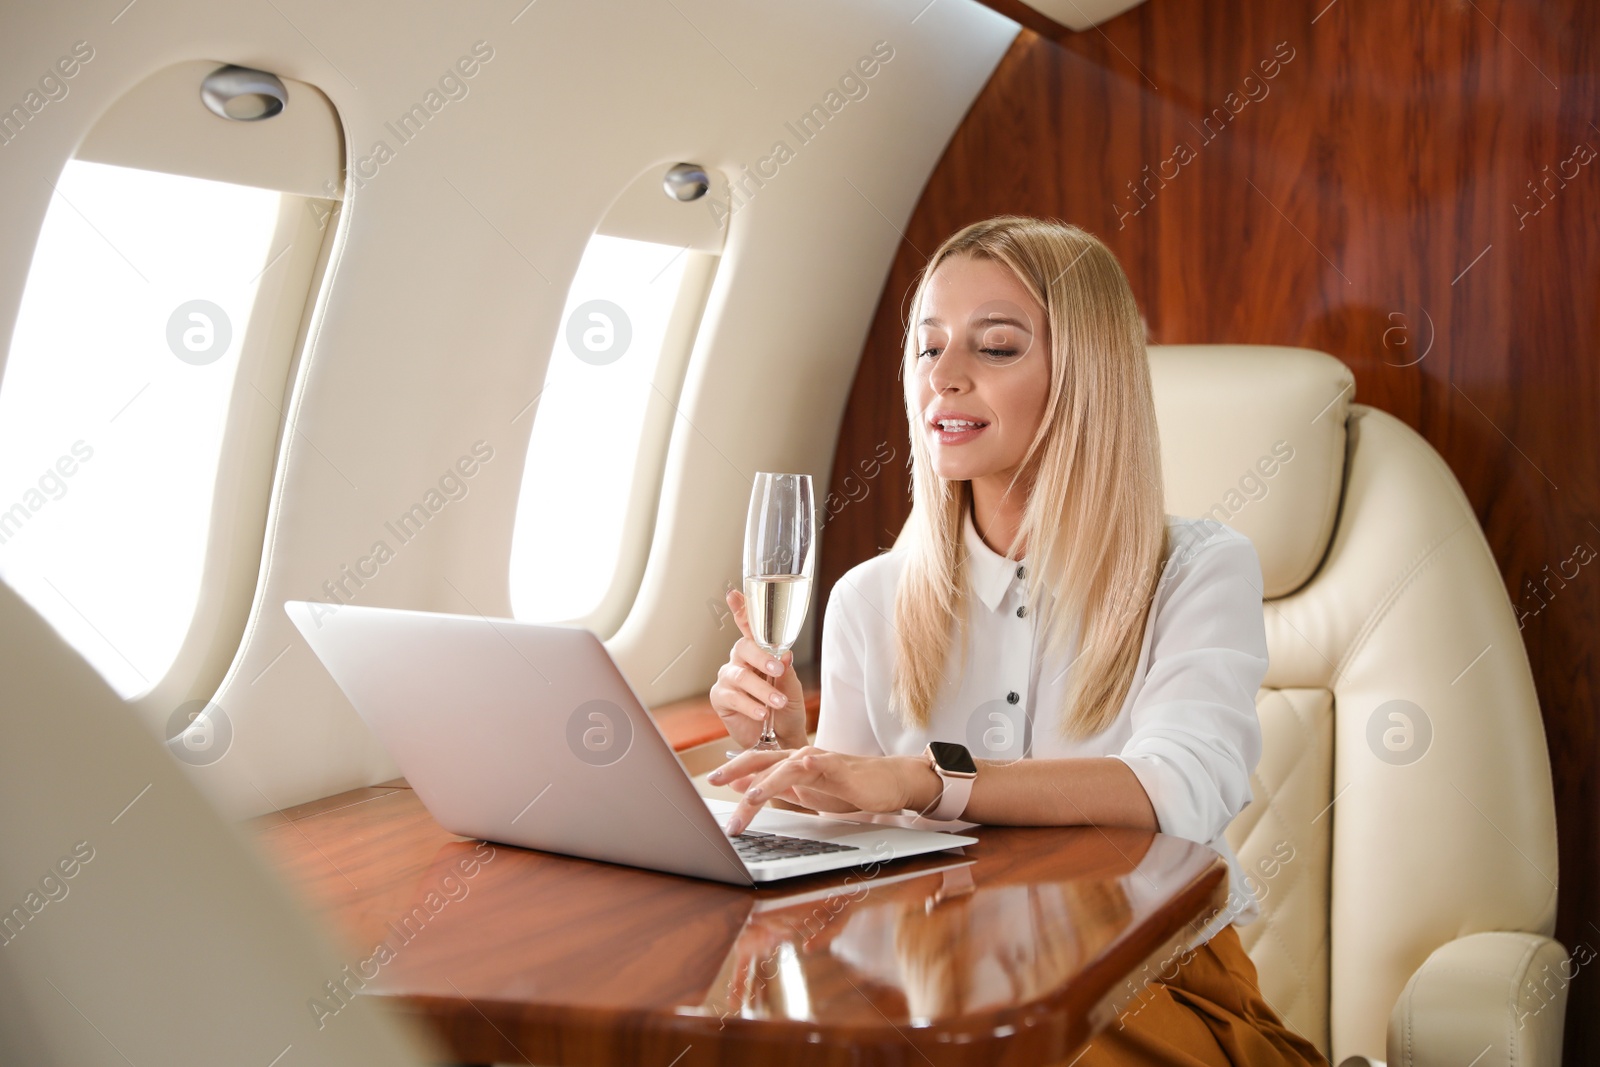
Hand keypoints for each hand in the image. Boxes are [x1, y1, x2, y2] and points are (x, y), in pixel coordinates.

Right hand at [708, 588, 806, 750]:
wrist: (783, 741)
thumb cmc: (787, 710)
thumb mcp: (793, 689)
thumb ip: (787, 672)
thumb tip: (784, 654)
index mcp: (758, 652)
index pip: (749, 627)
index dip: (741, 609)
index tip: (734, 594)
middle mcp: (740, 661)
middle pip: (743, 648)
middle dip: (761, 658)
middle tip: (778, 671)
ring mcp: (728, 679)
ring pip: (740, 675)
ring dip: (761, 689)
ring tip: (777, 703)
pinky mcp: (721, 698)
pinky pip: (732, 697)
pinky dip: (749, 704)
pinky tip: (762, 712)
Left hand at [708, 746, 936, 835]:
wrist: (888, 783)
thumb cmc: (848, 788)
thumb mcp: (806, 792)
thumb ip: (777, 788)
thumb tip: (744, 787)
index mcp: (791, 763)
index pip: (756, 764)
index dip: (733, 770)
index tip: (712, 781)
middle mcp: (800, 756)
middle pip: (762, 760)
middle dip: (736, 770)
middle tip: (714, 780)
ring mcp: (819, 760)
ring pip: (784, 766)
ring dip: (764, 782)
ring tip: (749, 798)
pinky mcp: (837, 767)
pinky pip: (815, 766)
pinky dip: (800, 769)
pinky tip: (788, 776)